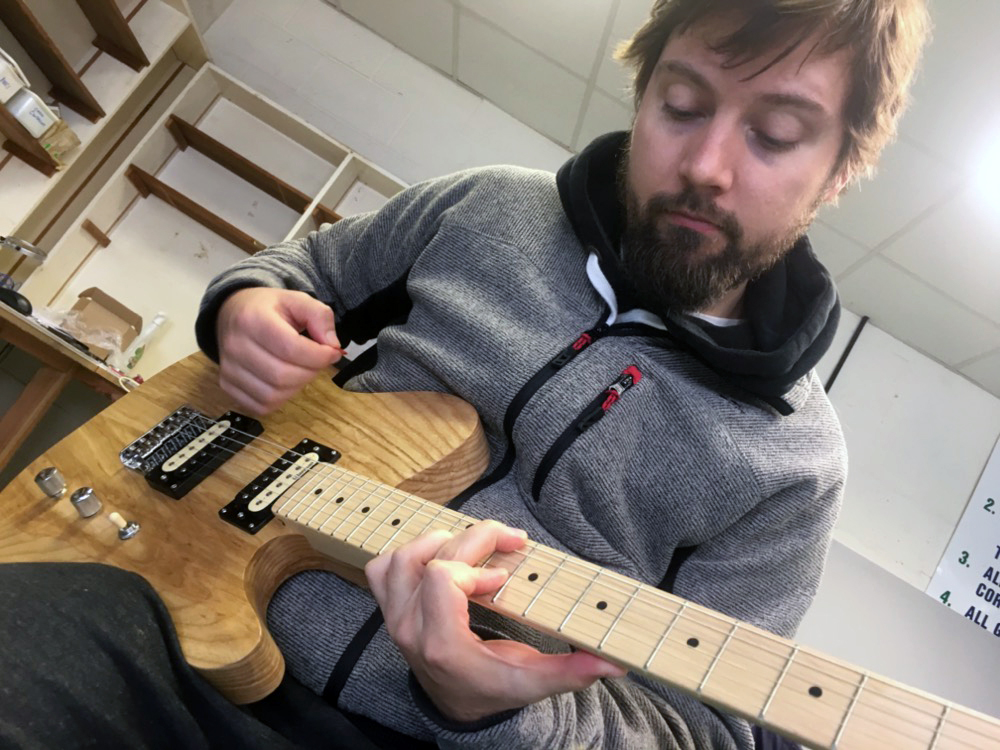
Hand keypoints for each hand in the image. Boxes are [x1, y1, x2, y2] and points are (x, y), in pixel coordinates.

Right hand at [215, 287, 343, 413]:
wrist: (231, 313)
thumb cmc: (268, 309)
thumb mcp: (297, 300)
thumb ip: (320, 316)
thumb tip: (333, 345)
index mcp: (253, 320)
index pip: (291, 348)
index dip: (319, 356)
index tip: (332, 352)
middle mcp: (235, 346)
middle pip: (283, 376)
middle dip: (311, 372)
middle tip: (318, 361)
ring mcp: (228, 369)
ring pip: (273, 395)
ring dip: (297, 387)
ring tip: (301, 369)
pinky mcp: (227, 386)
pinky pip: (261, 406)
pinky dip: (280, 399)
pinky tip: (285, 381)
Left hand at [365, 521, 626, 722]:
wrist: (457, 707)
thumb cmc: (493, 690)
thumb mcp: (532, 683)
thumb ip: (571, 672)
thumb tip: (614, 663)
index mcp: (442, 644)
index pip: (442, 578)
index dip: (476, 566)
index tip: (502, 579)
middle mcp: (410, 628)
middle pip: (432, 558)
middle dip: (476, 540)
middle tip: (510, 542)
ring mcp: (395, 618)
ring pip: (401, 558)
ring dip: (439, 542)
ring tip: (473, 546)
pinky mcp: (390, 608)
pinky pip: (383, 568)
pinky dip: (410, 554)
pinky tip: (443, 556)